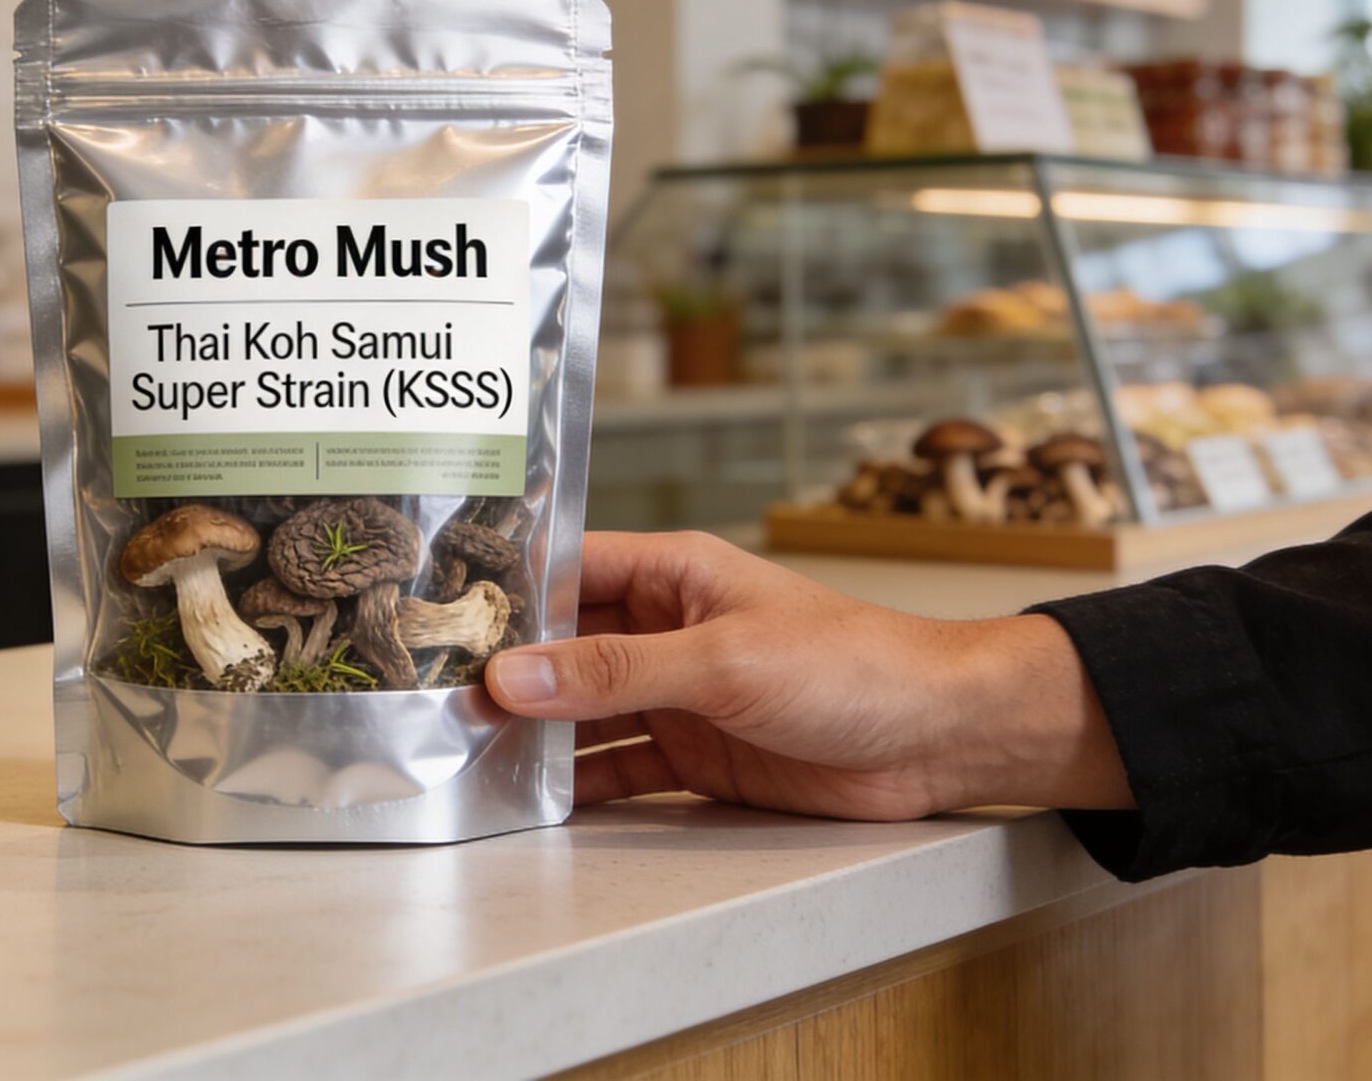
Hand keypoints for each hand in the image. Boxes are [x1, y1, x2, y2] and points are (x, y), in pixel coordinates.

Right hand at [485, 532, 1132, 818]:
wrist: (941, 736)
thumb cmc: (855, 664)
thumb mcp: (722, 659)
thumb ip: (614, 671)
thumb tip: (514, 677)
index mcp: (674, 572)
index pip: (566, 570)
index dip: (502, 595)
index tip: (434, 621)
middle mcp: (667, 629)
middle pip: (563, 648)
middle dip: (505, 675)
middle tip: (429, 703)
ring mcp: (679, 695)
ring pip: (584, 713)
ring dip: (534, 736)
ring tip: (463, 757)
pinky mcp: (697, 754)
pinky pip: (619, 768)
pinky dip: (578, 784)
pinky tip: (530, 800)